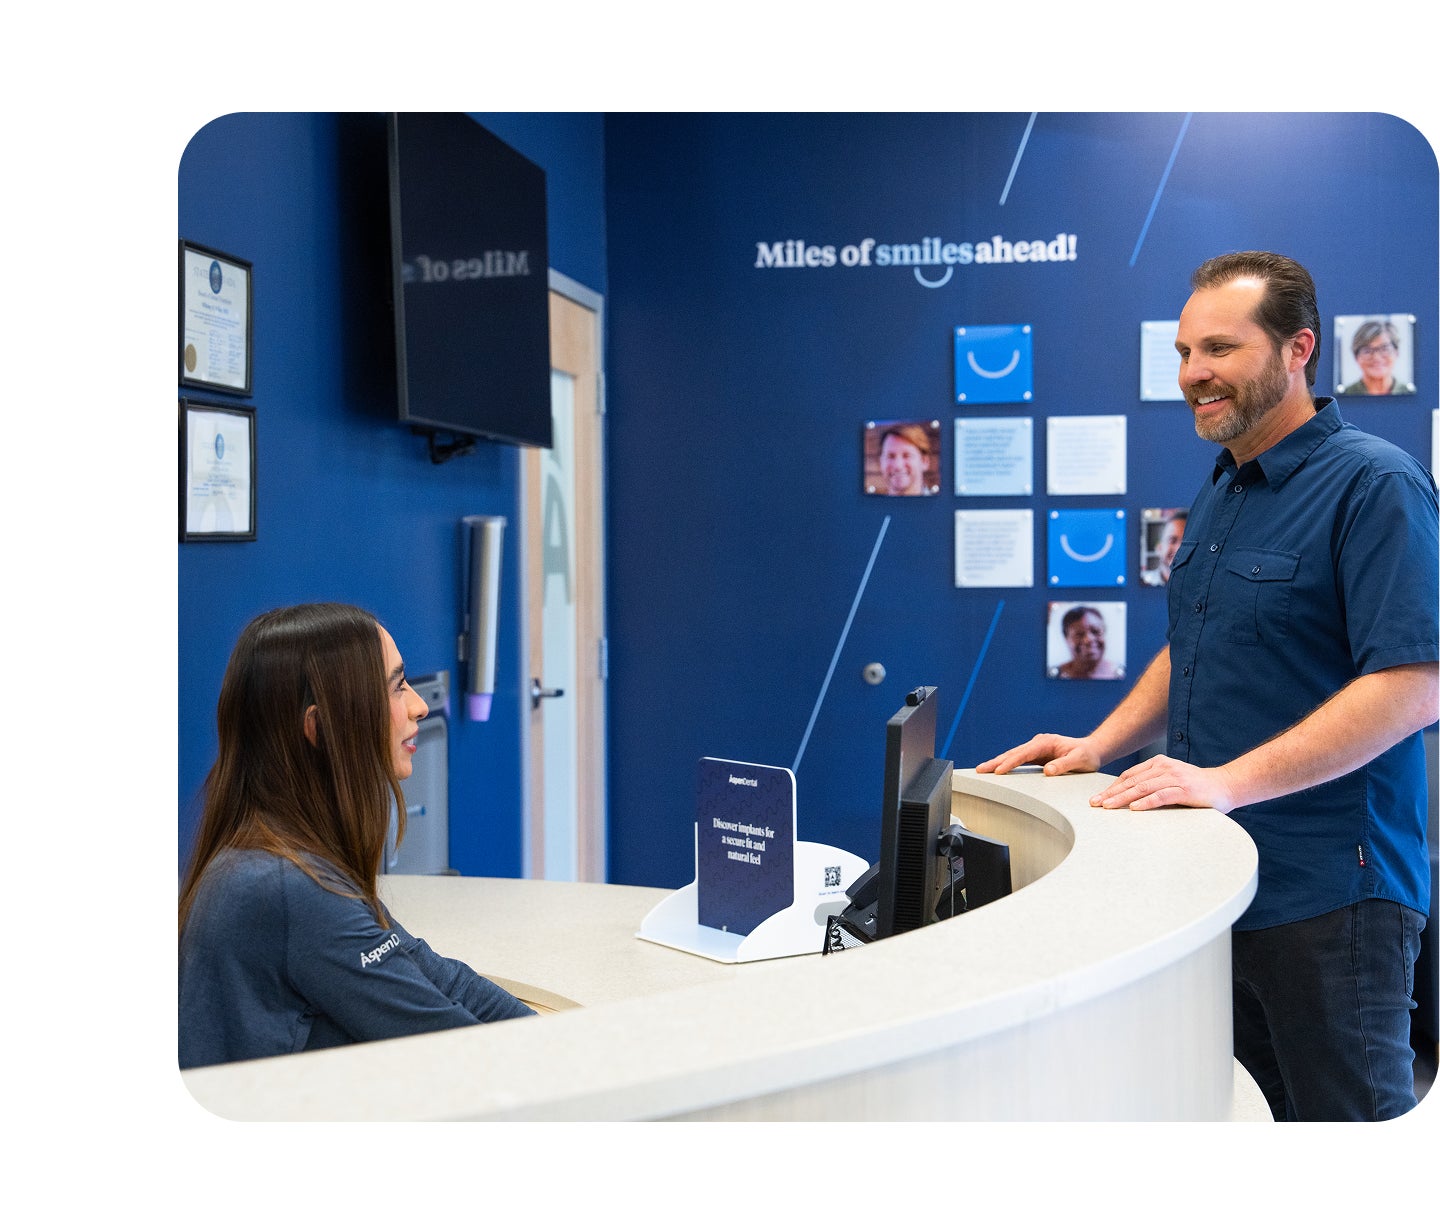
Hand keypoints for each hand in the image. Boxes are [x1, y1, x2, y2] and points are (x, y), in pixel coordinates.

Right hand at [974, 734, 1100, 776]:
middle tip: (980, 769)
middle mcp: (1038, 743)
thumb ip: (1064, 764)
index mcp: (1046, 742)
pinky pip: (1018, 760)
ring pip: (1013, 756)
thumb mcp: (1079, 760)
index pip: (1024, 753)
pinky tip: (997, 770)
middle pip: (1013, 753)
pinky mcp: (1036, 756)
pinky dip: (1006, 764)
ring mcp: (1036, 749)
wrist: (1093, 750)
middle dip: (996, 762)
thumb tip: (1047, 770)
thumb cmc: (1087, 755)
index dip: (1010, 762)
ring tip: (983, 770)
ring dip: (998, 763)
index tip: (999, 770)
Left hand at [1089, 756, 1238, 812]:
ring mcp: (1174, 778)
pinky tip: (1134, 808)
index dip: (1111, 787)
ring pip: (1142, 788)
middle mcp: (1164, 768)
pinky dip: (1146, 802)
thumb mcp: (1171, 780)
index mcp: (1158, 764)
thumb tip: (1129, 797)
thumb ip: (1153, 784)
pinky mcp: (1184, 790)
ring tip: (1107, 806)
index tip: (1097, 798)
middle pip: (1131, 782)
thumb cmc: (1196, 787)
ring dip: (1122, 798)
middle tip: (1095, 803)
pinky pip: (1161, 796)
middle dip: (1111, 793)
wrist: (1226, 785)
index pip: (1129, 776)